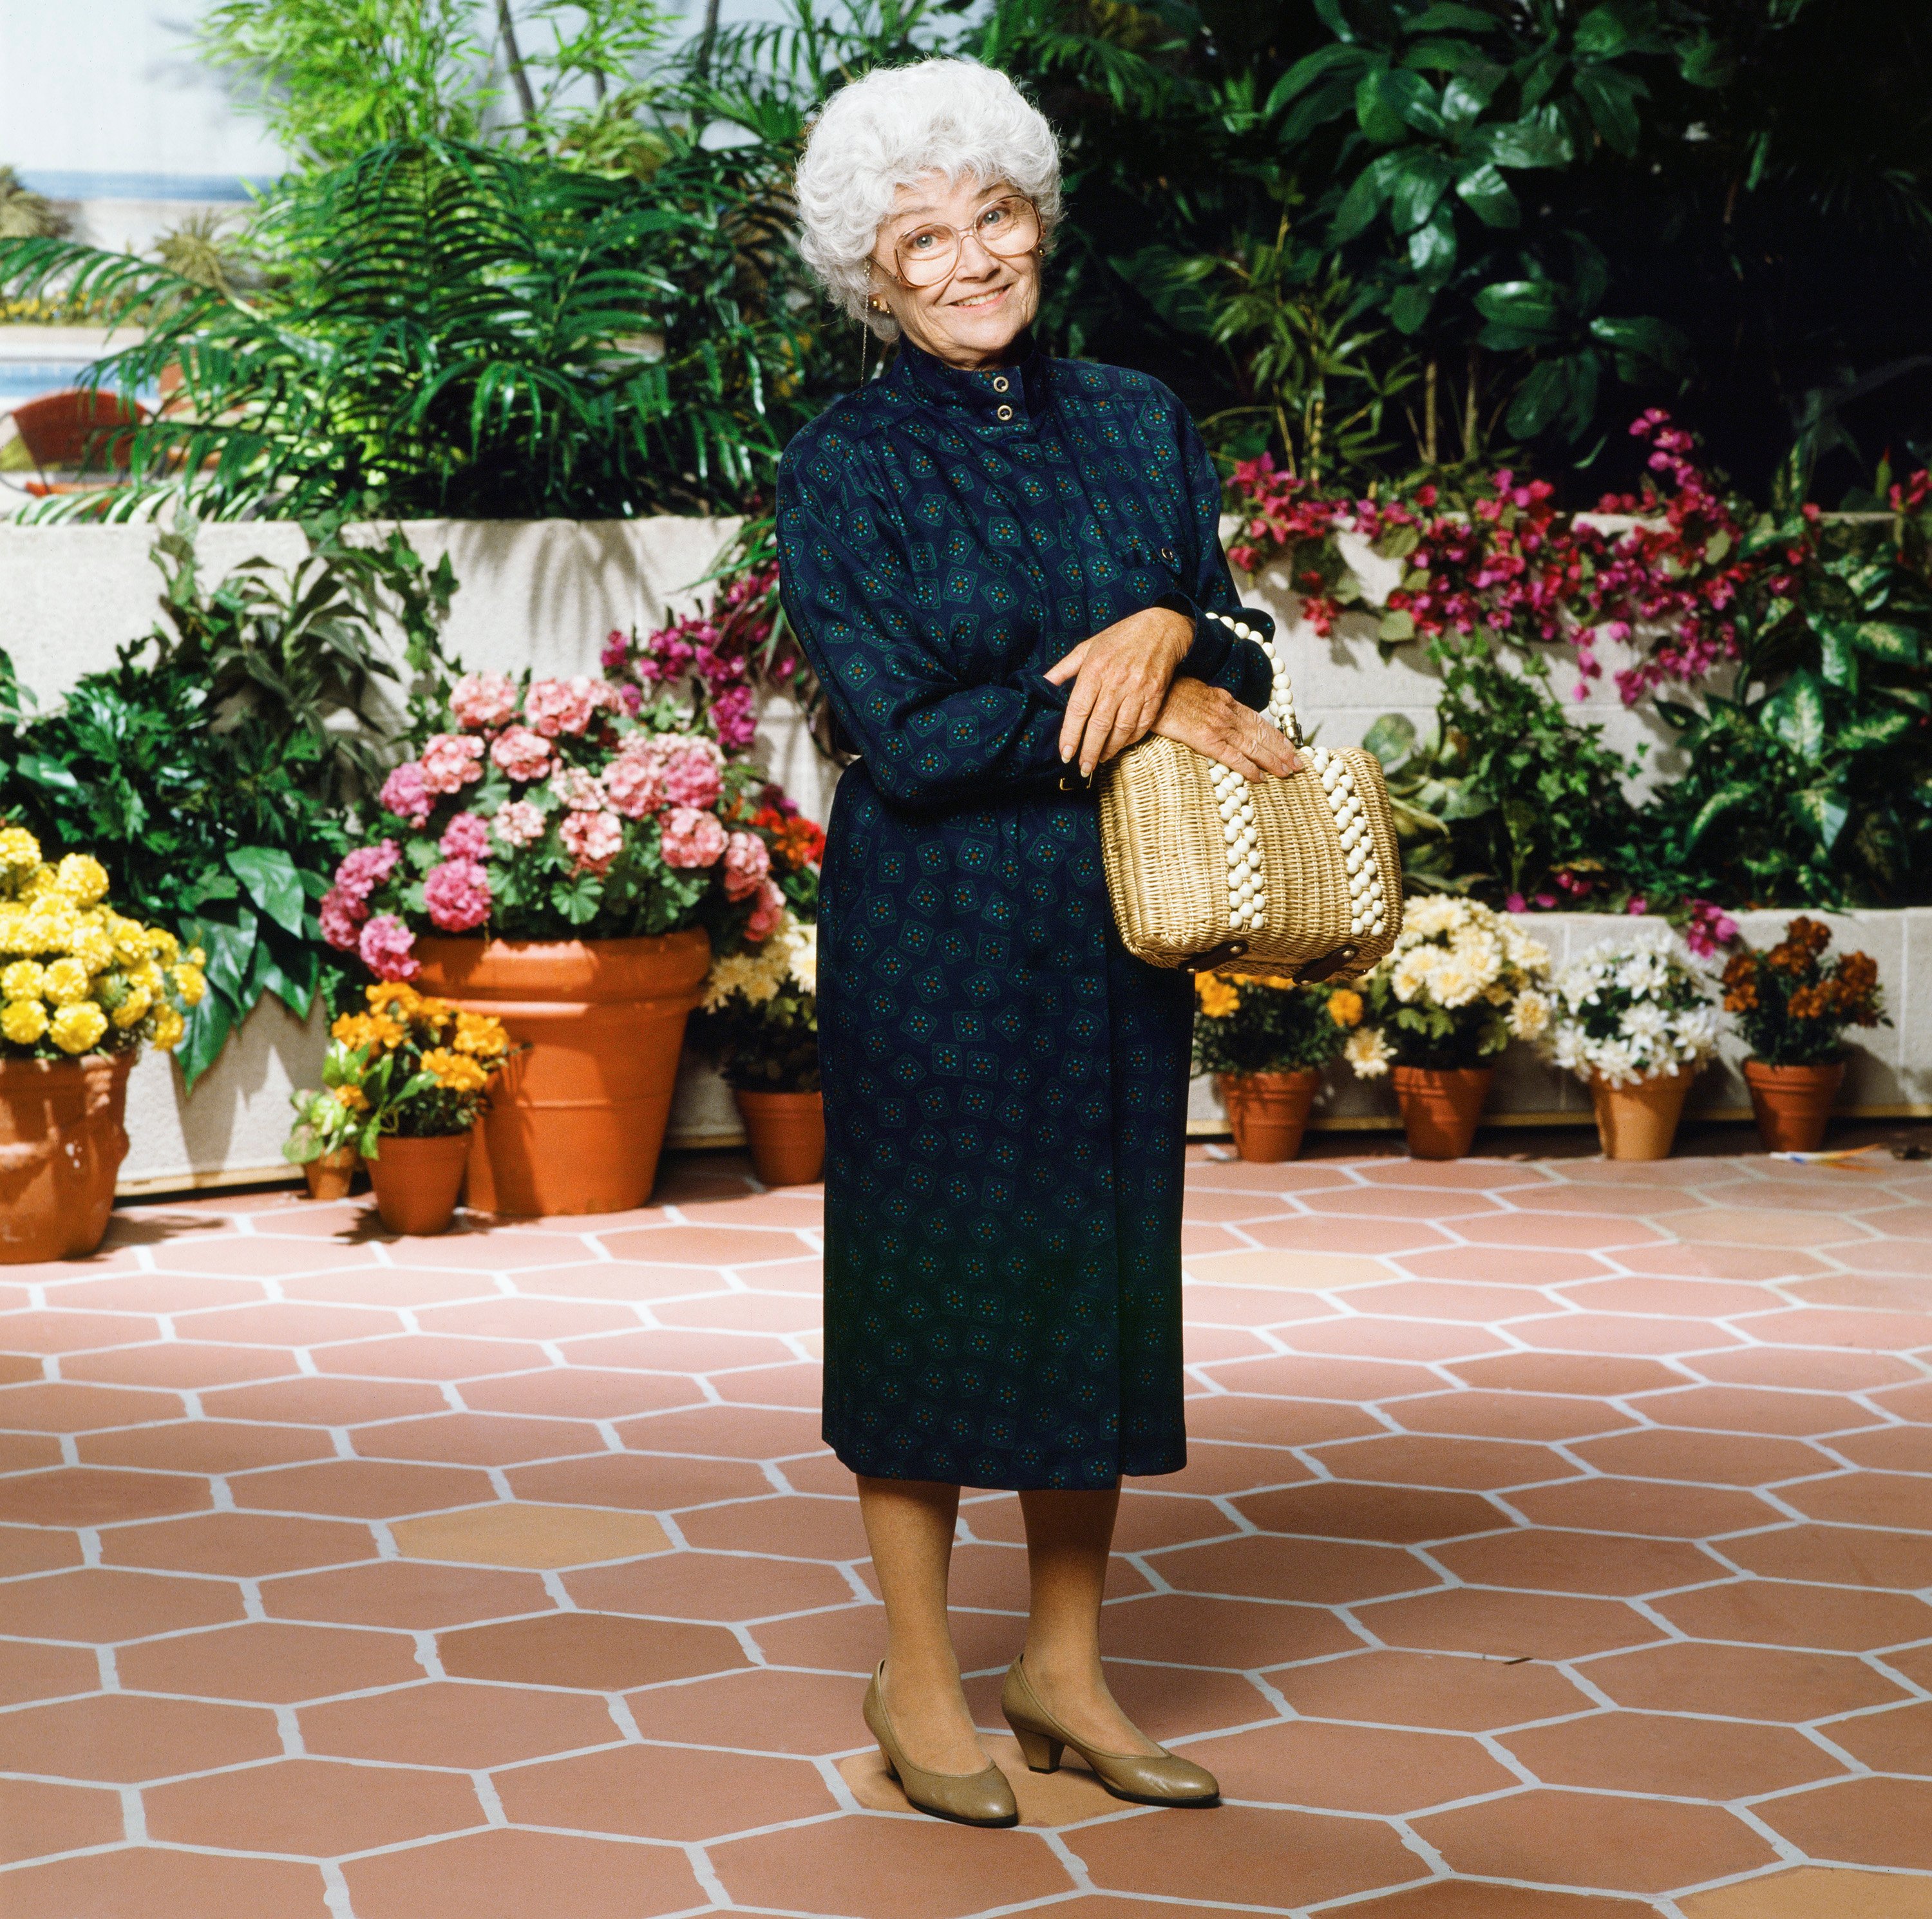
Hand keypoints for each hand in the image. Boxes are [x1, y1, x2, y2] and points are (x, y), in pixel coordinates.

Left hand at [1045, 606, 1190, 778]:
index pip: (1078, 710)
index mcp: (1095, 669)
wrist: (1162, 628)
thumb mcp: (1088, 646)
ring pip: (1121, 729)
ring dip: (1109, 749)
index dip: (1070, 734)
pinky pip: (1142, 724)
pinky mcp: (1156, 694)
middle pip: (1099, 725)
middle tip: (1083, 768)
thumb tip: (1043, 684)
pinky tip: (1120, 746)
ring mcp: (1138, 689)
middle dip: (1089, 751)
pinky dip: (1130, 739)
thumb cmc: (1121, 637)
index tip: (1065, 753)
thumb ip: (1064, 668)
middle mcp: (1116, 681)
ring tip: (1099, 760)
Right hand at [1150, 678, 1300, 780]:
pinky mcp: (1206, 739)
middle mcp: (1228, 713)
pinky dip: (1249, 768)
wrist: (1150, 691)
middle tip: (1298, 764)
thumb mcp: (1196, 692)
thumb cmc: (1167, 691)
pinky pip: (1233, 757)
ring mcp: (1219, 726)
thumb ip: (1211, 705)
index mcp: (1226, 701)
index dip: (1276, 735)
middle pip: (1262, 734)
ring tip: (1288, 772)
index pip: (1258, 721)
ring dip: (1274, 761)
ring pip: (1254, 746)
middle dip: (1282, 750)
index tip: (1290, 746)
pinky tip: (1260, 778)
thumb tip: (1218, 714)